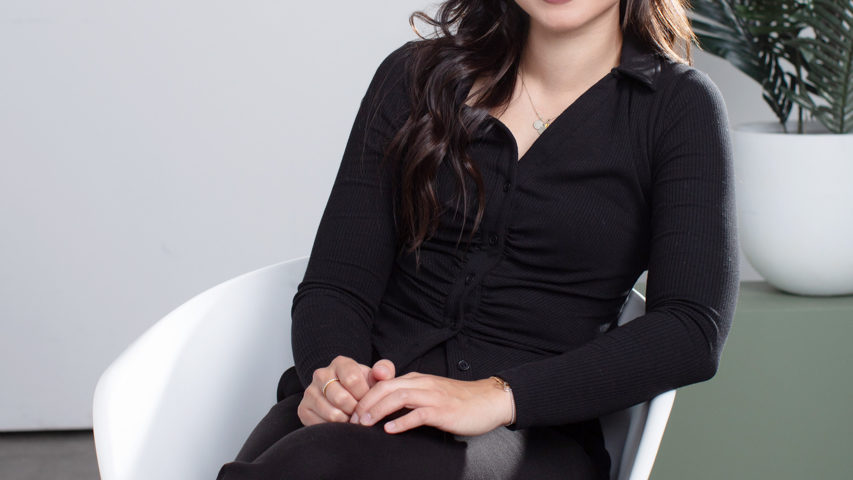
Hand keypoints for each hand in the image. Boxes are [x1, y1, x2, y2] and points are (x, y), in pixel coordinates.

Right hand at [297, 355, 394, 425]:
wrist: (346, 400)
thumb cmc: (363, 388)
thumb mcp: (376, 378)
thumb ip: (385, 371)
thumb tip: (381, 372)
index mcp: (340, 363)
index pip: (352, 379)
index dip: (364, 394)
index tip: (368, 399)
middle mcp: (321, 374)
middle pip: (341, 398)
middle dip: (356, 410)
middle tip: (361, 413)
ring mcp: (310, 391)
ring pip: (332, 413)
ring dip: (347, 420)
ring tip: (352, 418)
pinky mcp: (303, 409)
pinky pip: (321, 424)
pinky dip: (334, 428)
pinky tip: (340, 423)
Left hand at [350, 372, 513, 435]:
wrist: (488, 400)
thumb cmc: (458, 400)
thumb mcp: (430, 394)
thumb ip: (411, 398)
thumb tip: (386, 411)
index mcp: (417, 379)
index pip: (383, 384)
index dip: (365, 398)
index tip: (353, 414)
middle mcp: (422, 384)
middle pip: (385, 388)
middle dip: (365, 404)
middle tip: (352, 421)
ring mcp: (433, 396)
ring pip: (398, 397)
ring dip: (377, 411)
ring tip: (364, 424)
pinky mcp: (443, 411)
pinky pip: (417, 414)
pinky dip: (401, 422)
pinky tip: (389, 430)